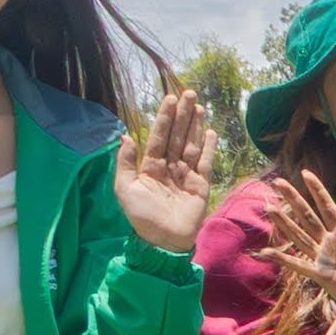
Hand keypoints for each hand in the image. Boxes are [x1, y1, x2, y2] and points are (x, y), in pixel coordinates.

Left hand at [113, 83, 216, 255]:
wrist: (163, 241)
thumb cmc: (141, 217)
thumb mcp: (124, 189)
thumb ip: (125, 163)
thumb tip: (127, 136)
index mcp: (150, 166)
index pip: (159, 137)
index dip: (164, 118)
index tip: (169, 99)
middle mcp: (169, 167)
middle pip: (177, 135)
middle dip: (182, 115)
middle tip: (188, 93)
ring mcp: (186, 175)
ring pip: (191, 144)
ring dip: (195, 125)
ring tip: (199, 106)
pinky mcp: (201, 185)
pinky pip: (205, 162)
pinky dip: (208, 147)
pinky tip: (210, 131)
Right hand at [273, 168, 335, 334]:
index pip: (327, 207)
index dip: (317, 191)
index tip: (306, 174)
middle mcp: (328, 243)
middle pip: (307, 217)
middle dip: (294, 199)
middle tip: (278, 183)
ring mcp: (321, 257)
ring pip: (299, 235)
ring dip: (284, 222)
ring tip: (269, 207)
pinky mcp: (319, 273)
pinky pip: (297, 264)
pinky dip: (281, 259)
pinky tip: (265, 253)